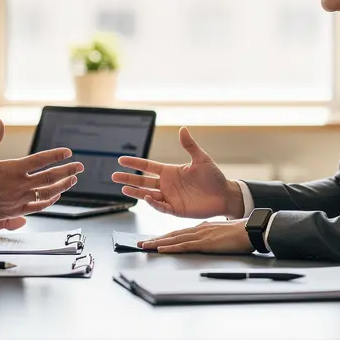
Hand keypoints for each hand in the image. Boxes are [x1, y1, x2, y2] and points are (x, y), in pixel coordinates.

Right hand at [0, 118, 83, 225]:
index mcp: (12, 169)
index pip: (40, 160)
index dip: (56, 155)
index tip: (68, 152)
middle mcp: (19, 184)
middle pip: (50, 177)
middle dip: (68, 170)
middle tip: (80, 166)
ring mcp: (20, 199)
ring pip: (48, 192)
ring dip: (63, 185)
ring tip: (73, 179)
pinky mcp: (17, 210)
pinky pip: (39, 206)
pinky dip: (50, 200)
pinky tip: (56, 195)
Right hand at [111, 126, 242, 218]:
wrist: (224, 195)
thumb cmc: (214, 177)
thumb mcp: (201, 159)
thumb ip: (189, 145)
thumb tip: (182, 129)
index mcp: (170, 171)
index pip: (148, 166)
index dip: (135, 163)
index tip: (121, 160)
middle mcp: (167, 184)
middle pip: (142, 181)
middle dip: (128, 178)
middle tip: (114, 176)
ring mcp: (170, 197)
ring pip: (147, 195)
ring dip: (136, 192)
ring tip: (123, 188)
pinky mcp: (175, 209)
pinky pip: (160, 206)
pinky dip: (153, 203)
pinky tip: (147, 197)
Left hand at [139, 220, 253, 253]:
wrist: (252, 230)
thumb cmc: (241, 233)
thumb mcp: (222, 233)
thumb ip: (212, 236)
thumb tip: (205, 241)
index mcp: (202, 228)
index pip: (179, 233)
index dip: (164, 237)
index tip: (154, 240)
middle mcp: (198, 230)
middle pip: (172, 235)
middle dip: (155, 239)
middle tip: (141, 243)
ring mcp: (201, 236)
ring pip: (173, 239)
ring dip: (157, 243)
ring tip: (144, 246)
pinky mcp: (205, 243)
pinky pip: (184, 245)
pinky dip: (171, 247)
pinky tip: (161, 248)